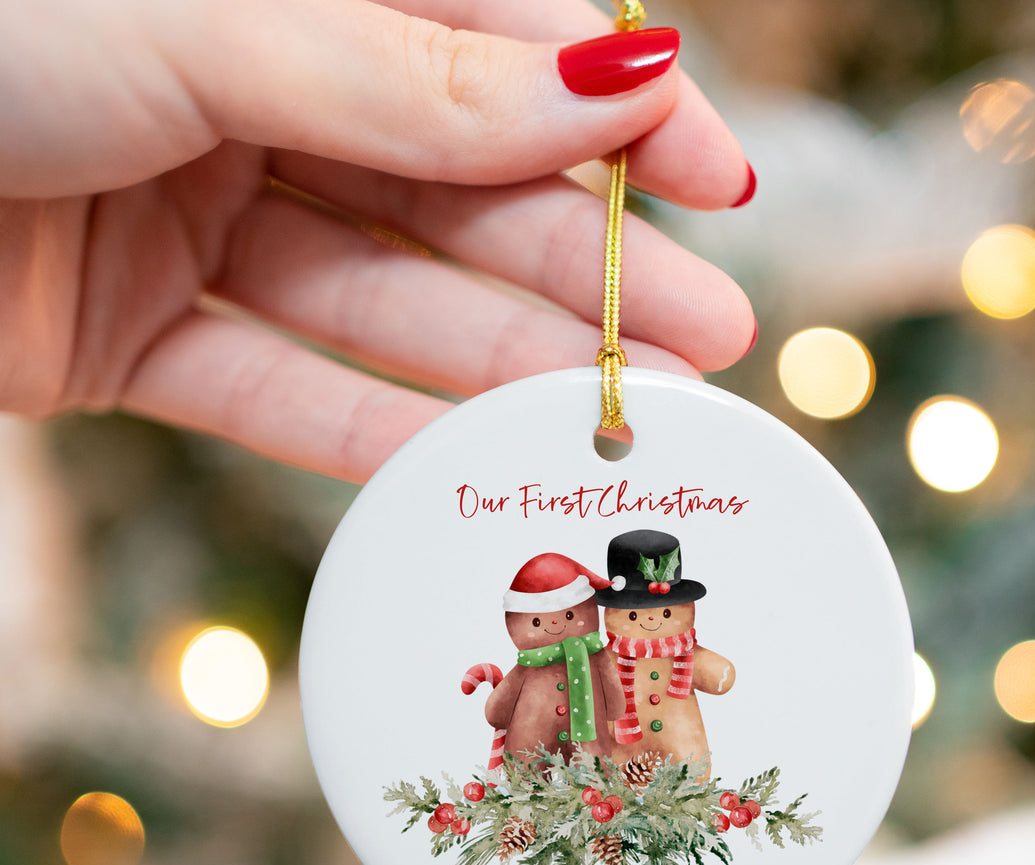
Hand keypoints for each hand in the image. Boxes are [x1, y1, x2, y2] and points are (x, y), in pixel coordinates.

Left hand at [0, 0, 755, 482]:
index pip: (496, 43)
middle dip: (588, 266)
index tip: (719, 182)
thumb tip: (620, 85)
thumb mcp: (210, 20)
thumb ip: (415, 77)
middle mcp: (253, 88)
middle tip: (713, 338)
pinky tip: (468, 468)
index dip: (616, 116)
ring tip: (622, 413)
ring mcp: (195, 214)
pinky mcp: (135, 331)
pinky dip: (367, 431)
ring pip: (383, 299)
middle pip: (459, 189)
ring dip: (503, 362)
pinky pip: (275, 386)